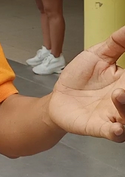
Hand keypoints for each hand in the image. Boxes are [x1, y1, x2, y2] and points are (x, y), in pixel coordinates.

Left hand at [49, 26, 124, 141]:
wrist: (58, 97)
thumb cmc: (80, 78)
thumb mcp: (97, 55)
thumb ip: (116, 43)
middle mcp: (124, 100)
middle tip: (124, 87)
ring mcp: (114, 115)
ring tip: (118, 94)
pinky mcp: (99, 127)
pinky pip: (114, 134)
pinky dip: (118, 132)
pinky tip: (118, 127)